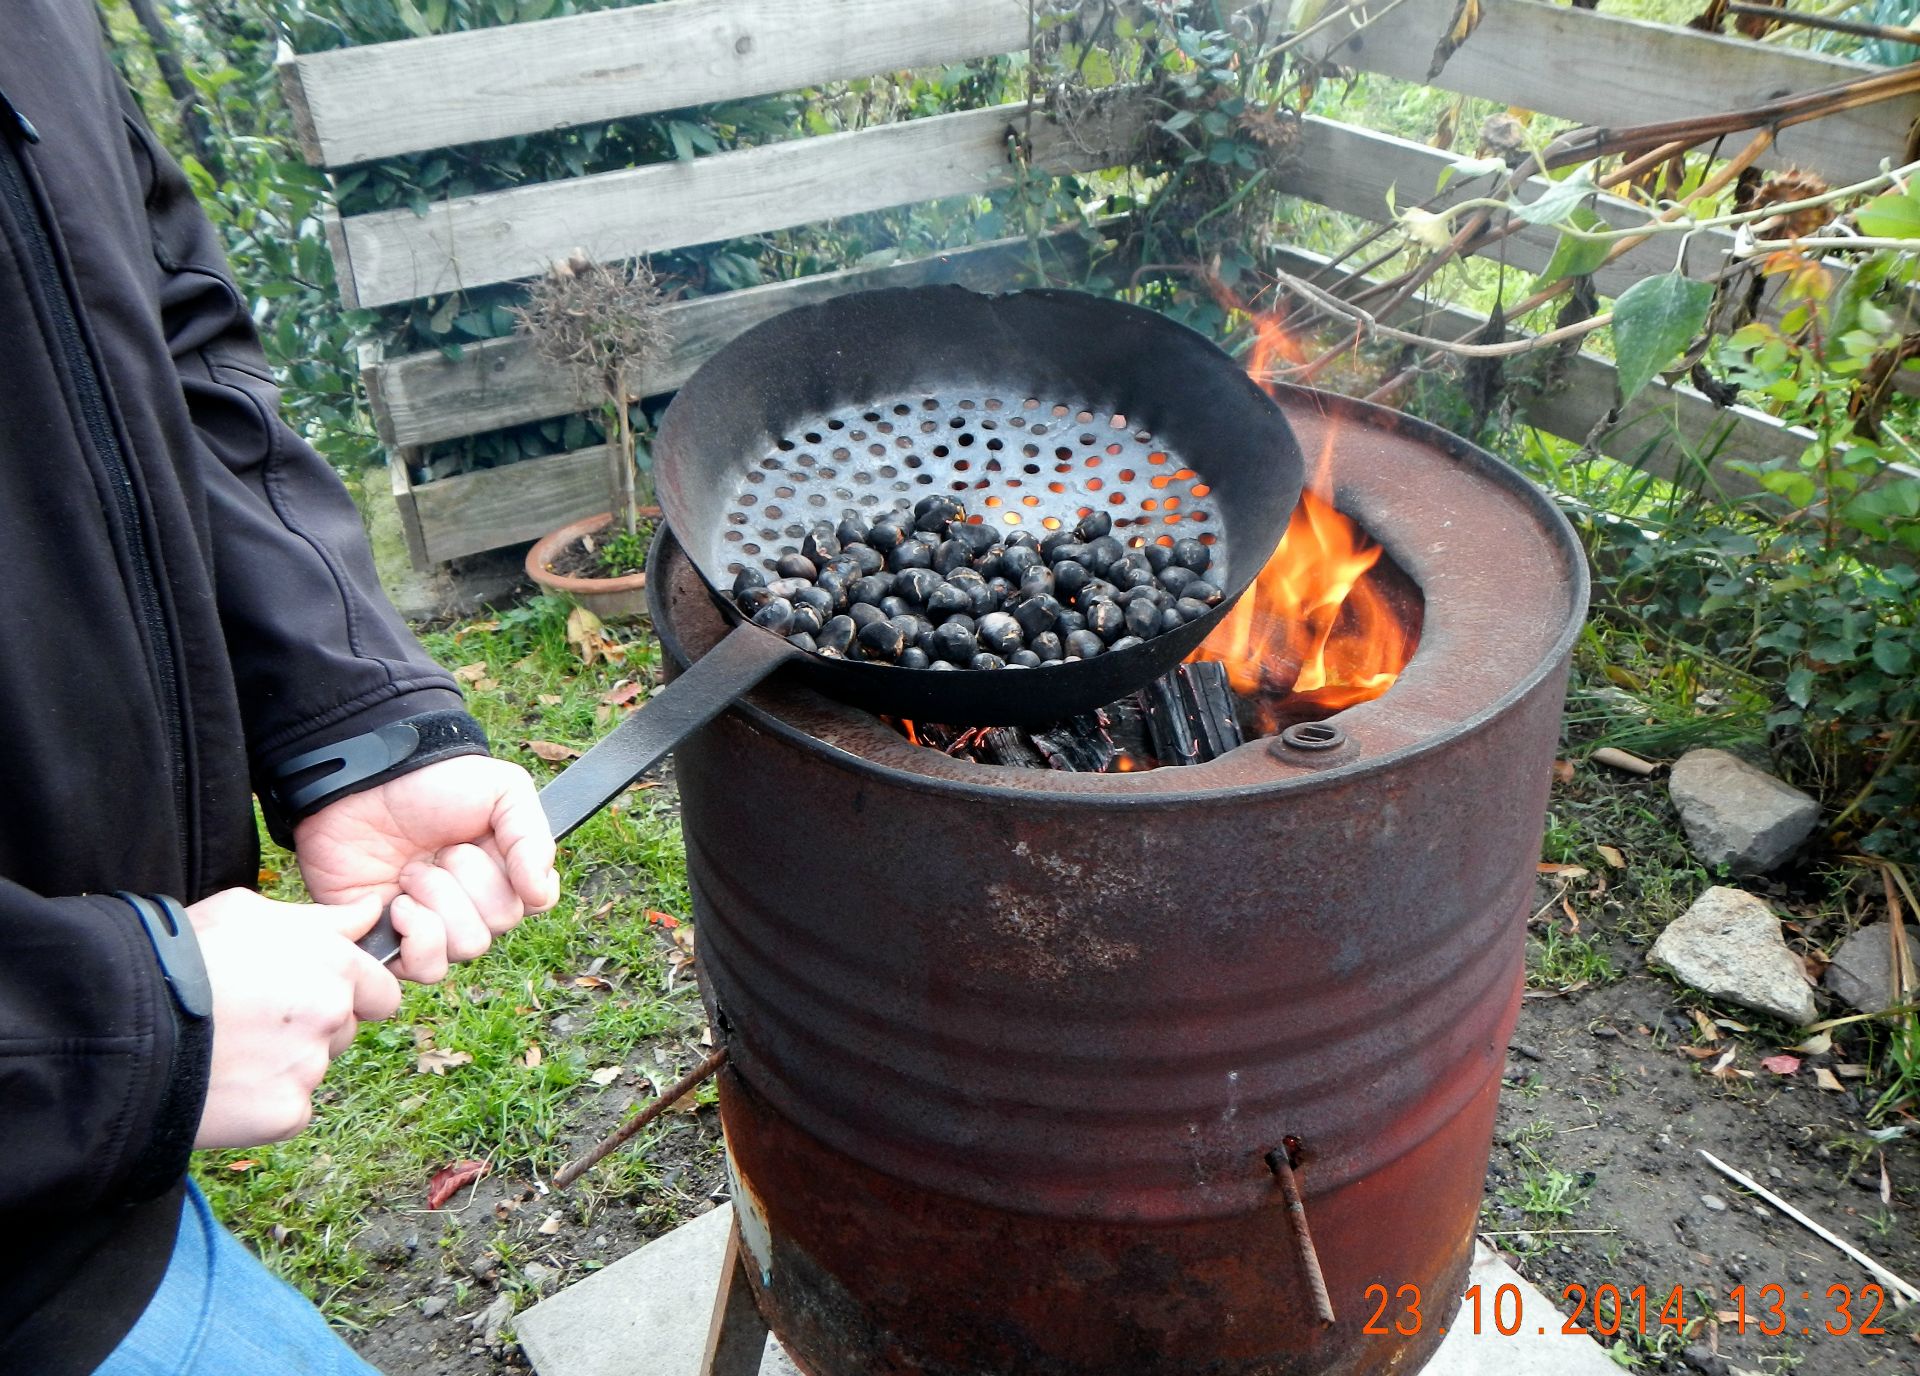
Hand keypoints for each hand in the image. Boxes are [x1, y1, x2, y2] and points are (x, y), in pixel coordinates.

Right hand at [188, 888, 400, 1149]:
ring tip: (227, 1049)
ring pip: (313, 1069)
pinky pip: (289, 1109)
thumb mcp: (249, 914)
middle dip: (313, 1028)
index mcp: (335, 964)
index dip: (354, 994)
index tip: (315, 997)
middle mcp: (334, 1015)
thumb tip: (371, 911)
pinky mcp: (286, 1114)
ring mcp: (311, 1068)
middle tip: (253, 1021)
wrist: (122, 1024)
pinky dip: (263, 1102)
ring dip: (285, 1063)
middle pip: (344, 1030)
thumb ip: (323, 918)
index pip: (382, 991)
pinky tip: (224, 1083)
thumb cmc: (182, 956)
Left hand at [293, 755, 558, 984]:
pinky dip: (416, 935)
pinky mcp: (393, 943)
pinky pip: (427, 969)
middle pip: (500, 924)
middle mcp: (472, 903)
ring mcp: (433, 925)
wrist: (359, 785)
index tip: (488, 842)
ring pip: (467, 947)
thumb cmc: (431, 783)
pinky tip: (396, 903)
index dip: (517, 877)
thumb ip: (533, 839)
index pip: (537, 901)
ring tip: (409, 873)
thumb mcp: (502, 790)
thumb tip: (539, 896)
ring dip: (438, 901)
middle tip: (437, 850)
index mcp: (503, 869)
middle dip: (467, 879)